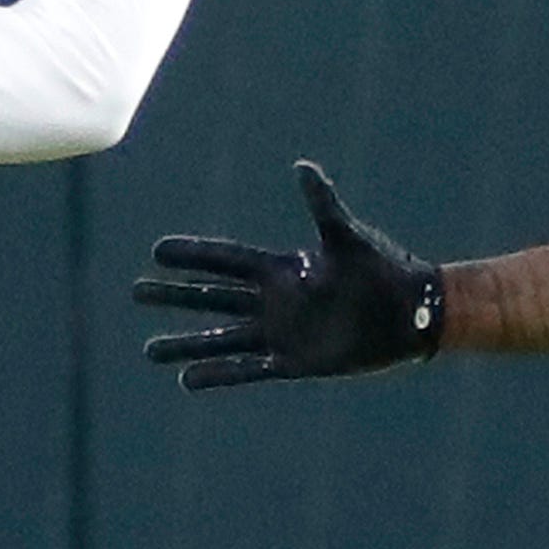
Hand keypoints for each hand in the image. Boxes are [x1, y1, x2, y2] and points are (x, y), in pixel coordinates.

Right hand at [136, 162, 442, 386]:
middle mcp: (274, 301)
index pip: (225, 260)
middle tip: (136, 292)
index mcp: (282, 268)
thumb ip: (321, 206)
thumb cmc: (384, 270)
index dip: (192, 255)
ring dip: (185, 344)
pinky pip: (246, 370)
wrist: (411, 314)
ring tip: (149, 351)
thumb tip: (302, 167)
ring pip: (220, 338)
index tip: (156, 251)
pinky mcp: (293, 363)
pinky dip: (217, 375)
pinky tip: (186, 381)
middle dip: (174, 296)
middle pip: (212, 298)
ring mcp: (281, 333)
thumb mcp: (347, 238)